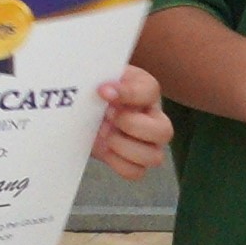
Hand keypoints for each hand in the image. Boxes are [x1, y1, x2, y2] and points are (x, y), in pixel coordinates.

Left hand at [88, 65, 175, 181]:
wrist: (80, 105)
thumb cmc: (93, 85)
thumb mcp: (97, 73)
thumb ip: (100, 74)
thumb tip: (102, 87)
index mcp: (146, 91)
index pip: (150, 91)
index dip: (127, 93)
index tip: (102, 90)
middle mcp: (154, 118)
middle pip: (165, 131)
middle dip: (130, 125)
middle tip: (106, 117)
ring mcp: (147, 143)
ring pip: (155, 157)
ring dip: (124, 146)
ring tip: (102, 133)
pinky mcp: (133, 161)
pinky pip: (136, 171)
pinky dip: (117, 162)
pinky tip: (103, 147)